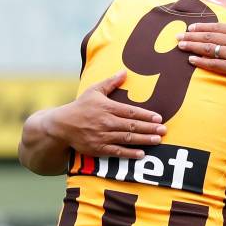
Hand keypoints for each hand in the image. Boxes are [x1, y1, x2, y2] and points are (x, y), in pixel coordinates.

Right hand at [47, 71, 166, 158]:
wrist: (62, 125)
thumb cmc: (80, 107)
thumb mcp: (94, 90)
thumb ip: (111, 82)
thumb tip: (124, 71)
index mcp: (107, 107)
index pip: (130, 112)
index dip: (145, 115)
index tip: (158, 117)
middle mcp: (106, 122)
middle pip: (132, 126)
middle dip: (149, 128)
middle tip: (164, 130)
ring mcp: (102, 136)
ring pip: (127, 138)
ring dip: (144, 140)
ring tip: (158, 140)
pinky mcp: (99, 148)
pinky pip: (117, 151)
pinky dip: (129, 153)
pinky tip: (142, 153)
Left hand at [176, 10, 225, 82]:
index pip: (216, 27)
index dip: (202, 27)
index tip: (191, 27)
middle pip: (208, 37)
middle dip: (191, 36)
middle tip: (178, 36)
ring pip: (208, 49)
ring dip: (192, 47)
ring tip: (180, 46)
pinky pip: (214, 64)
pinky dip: (201, 62)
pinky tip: (191, 60)